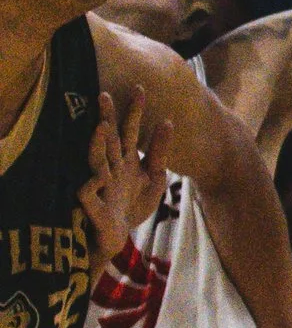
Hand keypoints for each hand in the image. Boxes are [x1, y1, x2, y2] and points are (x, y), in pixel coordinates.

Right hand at [79, 92, 163, 260]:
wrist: (117, 239)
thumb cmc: (131, 207)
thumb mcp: (154, 180)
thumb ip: (160, 152)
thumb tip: (168, 121)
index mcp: (127, 161)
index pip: (131, 131)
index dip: (134, 111)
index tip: (140, 88)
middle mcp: (111, 168)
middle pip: (109, 140)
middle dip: (106, 118)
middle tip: (105, 95)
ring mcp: (100, 186)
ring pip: (96, 161)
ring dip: (97, 145)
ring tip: (102, 127)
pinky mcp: (91, 206)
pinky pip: (87, 193)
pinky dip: (91, 185)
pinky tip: (98, 178)